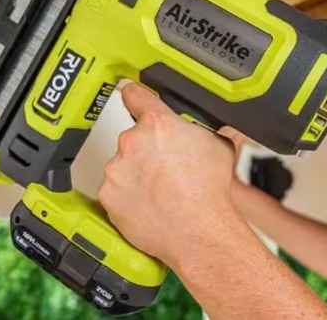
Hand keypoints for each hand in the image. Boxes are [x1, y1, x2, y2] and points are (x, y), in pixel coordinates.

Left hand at [97, 82, 238, 267]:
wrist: (201, 232)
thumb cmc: (209, 193)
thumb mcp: (218, 146)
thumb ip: (200, 130)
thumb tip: (204, 127)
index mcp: (158, 124)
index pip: (135, 95)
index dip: (133, 94)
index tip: (128, 93)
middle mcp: (133, 142)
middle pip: (133, 139)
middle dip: (147, 151)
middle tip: (166, 170)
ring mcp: (117, 169)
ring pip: (122, 167)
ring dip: (135, 176)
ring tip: (160, 192)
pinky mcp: (108, 195)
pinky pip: (114, 192)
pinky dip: (127, 197)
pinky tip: (148, 205)